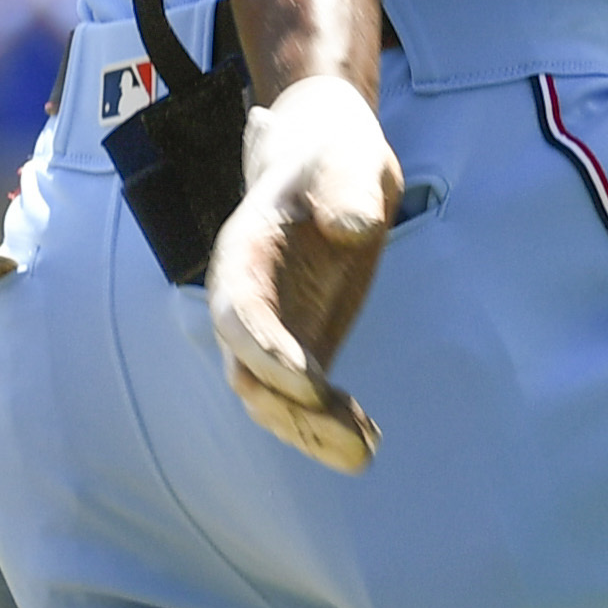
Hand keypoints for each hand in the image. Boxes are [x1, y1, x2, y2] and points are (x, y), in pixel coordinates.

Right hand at [207, 74, 400, 473]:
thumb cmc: (336, 154)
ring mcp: (272, 329)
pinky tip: (368, 440)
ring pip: (273, 399)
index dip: (264, 349)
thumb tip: (351, 229)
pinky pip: (305, 398)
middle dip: (294, 410)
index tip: (307, 379)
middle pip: (249, 372)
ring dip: (312, 431)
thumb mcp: (348, 159)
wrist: (334, 162)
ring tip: (364, 452)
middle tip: (349, 436)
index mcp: (244, 253)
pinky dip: (331, 422)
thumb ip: (348, 190)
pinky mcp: (301, 345)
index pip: (239, 313)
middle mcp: (247, 301)